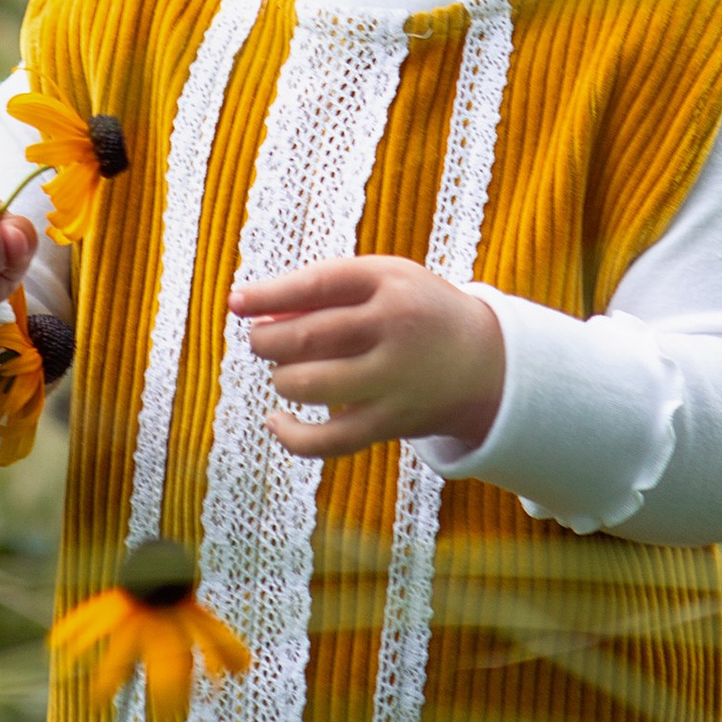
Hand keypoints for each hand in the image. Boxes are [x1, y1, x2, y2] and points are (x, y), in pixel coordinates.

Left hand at [232, 253, 504, 462]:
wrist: (487, 363)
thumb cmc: (417, 312)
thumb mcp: (385, 281)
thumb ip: (326, 290)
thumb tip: (256, 313)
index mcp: (390, 283)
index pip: (318, 284)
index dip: (269, 294)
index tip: (235, 302)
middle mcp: (394, 329)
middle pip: (307, 337)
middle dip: (267, 341)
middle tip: (259, 341)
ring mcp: (395, 380)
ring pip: (310, 386)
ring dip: (281, 380)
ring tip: (284, 372)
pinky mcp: (392, 423)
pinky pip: (329, 440)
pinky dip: (292, 436)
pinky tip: (276, 422)